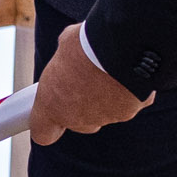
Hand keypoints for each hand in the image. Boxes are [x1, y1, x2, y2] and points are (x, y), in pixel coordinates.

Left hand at [26, 23, 149, 143]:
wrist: (124, 44)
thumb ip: (65, 60)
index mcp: (52, 105)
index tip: (52, 109)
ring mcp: (108, 117)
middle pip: (79, 124)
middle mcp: (79, 118)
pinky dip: (130, 90)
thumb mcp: (65, 45)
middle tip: (85, 81)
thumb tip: (71, 52)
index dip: (47, 123)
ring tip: (110, 70)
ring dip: (106, 96)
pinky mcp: (134, 110)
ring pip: (105, 113)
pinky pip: (130, 101)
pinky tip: (129, 71)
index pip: (43, 133)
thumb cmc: (87, 44)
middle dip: (81, 106)